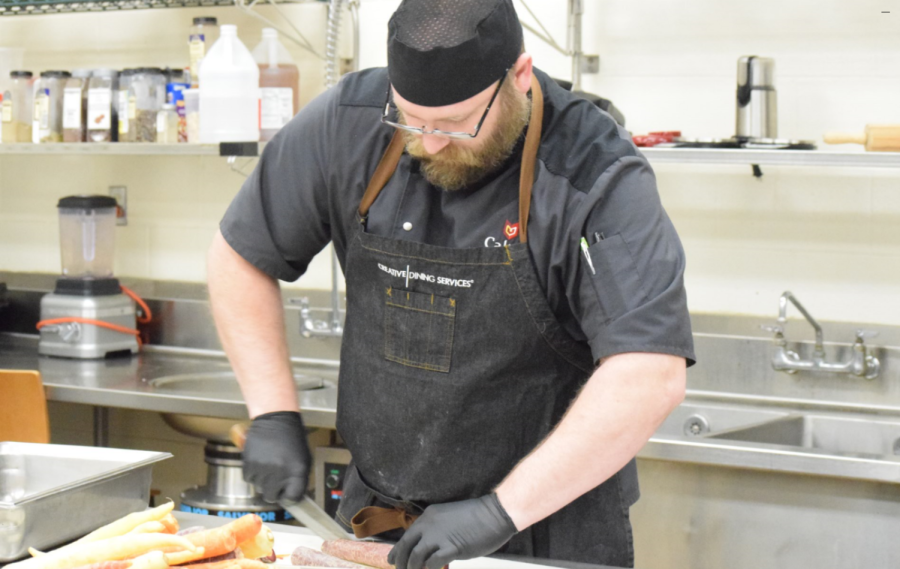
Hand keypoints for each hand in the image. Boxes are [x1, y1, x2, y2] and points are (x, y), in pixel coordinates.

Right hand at [242, 411, 310, 502]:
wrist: (275, 418)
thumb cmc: (291, 437)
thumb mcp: (304, 458)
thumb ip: (299, 478)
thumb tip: (294, 495)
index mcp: (297, 471)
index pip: (292, 497)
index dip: (290, 496)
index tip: (288, 494)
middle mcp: (279, 472)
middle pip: (272, 497)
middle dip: (275, 491)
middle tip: (276, 480)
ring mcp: (262, 469)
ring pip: (259, 488)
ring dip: (263, 481)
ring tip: (269, 465)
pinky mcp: (249, 464)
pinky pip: (249, 479)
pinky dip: (254, 474)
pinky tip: (260, 462)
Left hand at [388, 494, 517, 568]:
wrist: (495, 513)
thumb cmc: (476, 516)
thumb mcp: (449, 519)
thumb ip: (436, 532)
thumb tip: (426, 549)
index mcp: (428, 516)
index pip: (407, 536)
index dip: (397, 550)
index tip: (391, 560)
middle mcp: (429, 525)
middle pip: (406, 547)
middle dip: (401, 562)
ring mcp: (440, 536)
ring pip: (416, 557)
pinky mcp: (453, 548)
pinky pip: (433, 563)